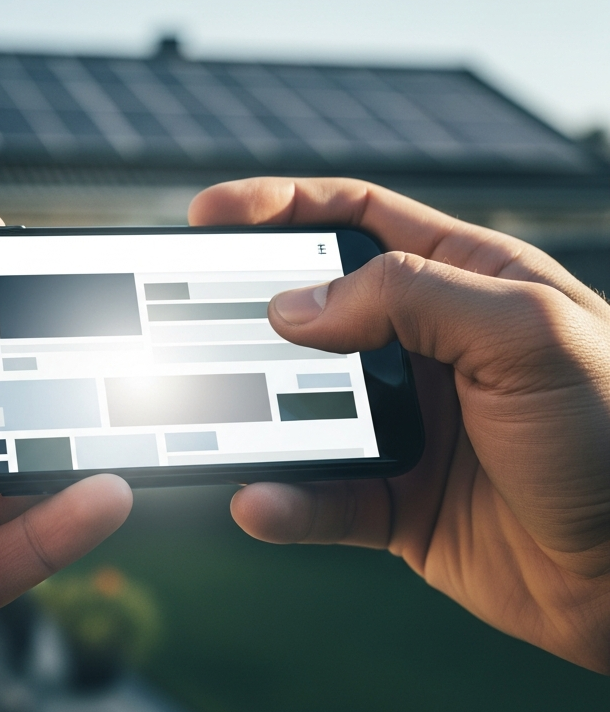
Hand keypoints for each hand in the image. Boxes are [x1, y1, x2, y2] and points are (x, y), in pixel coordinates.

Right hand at [191, 177, 609, 673]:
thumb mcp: (524, 332)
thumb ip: (409, 298)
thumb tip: (293, 308)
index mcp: (464, 282)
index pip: (355, 220)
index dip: (281, 209)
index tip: (210, 215)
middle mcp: (425, 350)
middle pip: (311, 316)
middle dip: (246, 317)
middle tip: (187, 323)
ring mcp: (405, 429)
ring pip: (301, 414)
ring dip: (253, 421)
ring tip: (214, 422)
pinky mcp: (395, 503)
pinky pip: (321, 499)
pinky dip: (286, 502)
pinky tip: (261, 501)